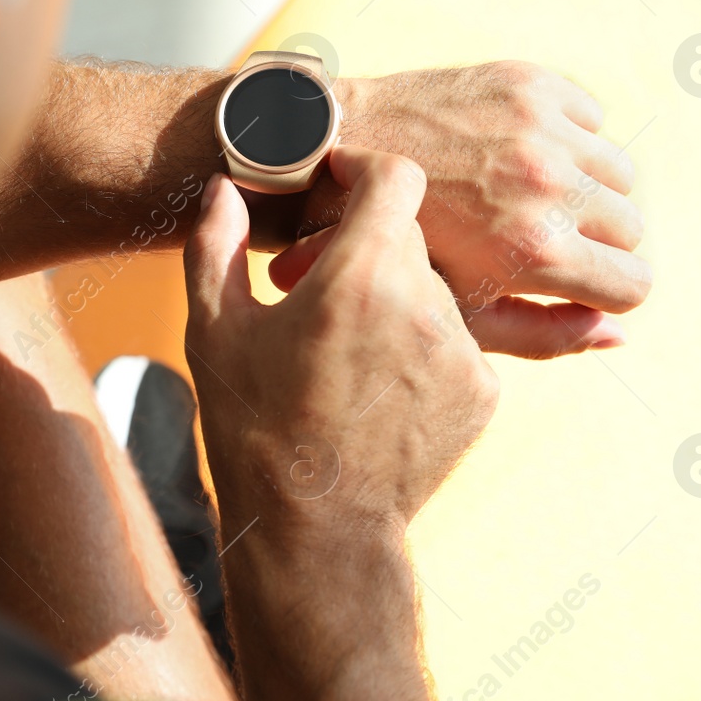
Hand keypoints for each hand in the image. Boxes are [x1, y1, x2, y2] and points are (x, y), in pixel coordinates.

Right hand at [184, 146, 497, 532]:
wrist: (316, 531)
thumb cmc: (253, 430)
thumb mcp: (216, 333)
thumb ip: (216, 246)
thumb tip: (226, 188)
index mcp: (360, 277)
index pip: (397, 177)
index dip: (368, 169)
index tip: (342, 180)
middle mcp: (426, 305)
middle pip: (412, 237)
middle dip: (370, 248)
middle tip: (325, 287)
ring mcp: (464, 351)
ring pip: (435, 291)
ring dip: (398, 302)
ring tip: (348, 354)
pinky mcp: (485, 390)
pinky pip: (457, 340)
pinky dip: (423, 349)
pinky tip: (378, 387)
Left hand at [285, 61, 649, 359]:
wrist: (332, 150)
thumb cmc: (394, 250)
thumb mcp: (462, 313)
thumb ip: (547, 334)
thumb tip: (619, 337)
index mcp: (535, 251)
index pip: (634, 285)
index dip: (606, 291)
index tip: (574, 282)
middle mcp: (549, 186)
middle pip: (631, 229)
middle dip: (597, 241)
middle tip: (543, 238)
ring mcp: (543, 128)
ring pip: (619, 173)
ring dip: (587, 188)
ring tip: (531, 196)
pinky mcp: (531, 83)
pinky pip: (592, 119)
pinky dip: (568, 137)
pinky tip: (516, 151)